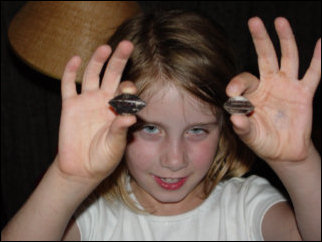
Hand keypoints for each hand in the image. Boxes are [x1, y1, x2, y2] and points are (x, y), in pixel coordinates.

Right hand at [56, 40, 136, 181]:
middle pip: (112, 75)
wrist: (82, 168)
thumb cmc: (104, 157)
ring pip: (92, 75)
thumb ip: (120, 130)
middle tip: (127, 45)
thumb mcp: (115, 145)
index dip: (129, 88)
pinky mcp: (70, 106)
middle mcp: (104, 100)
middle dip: (119, 60)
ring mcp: (87, 101)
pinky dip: (70, 72)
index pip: (126, 91)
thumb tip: (130, 116)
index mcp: (119, 109)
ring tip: (105, 48)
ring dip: (97, 61)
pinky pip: (68, 86)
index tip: (130, 92)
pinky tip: (75, 59)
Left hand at [226, 17, 320, 162]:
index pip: (244, 80)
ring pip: (288, 58)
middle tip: (254, 21)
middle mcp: (269, 84)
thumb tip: (235, 118)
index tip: (232, 94)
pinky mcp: (304, 93)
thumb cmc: (262, 140)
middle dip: (260, 39)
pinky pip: (313, 74)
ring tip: (280, 21)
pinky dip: (318, 59)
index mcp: (253, 93)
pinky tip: (320, 43)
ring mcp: (287, 86)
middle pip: (265, 56)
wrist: (283, 152)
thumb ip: (243, 127)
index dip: (237, 84)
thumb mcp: (249, 135)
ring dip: (285, 39)